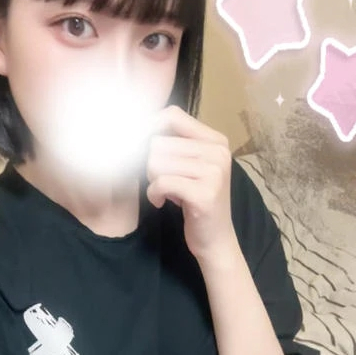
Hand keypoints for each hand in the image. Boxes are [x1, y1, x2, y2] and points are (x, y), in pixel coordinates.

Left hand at [146, 105, 235, 261]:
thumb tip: (137, 126)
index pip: (172, 115)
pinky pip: (161, 183)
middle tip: (161, 181)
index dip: (149, 127)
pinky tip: (161, 202)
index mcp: (216, 140)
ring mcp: (213, 172)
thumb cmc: (195, 201)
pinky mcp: (204, 194)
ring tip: (164, 191)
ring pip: (156, 162)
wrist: (215, 239)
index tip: (138, 145)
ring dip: (152, 180)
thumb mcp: (190, 167)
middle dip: (151, 164)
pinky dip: (154, 194)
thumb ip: (174, 145)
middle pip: (159, 142)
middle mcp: (218, 152)